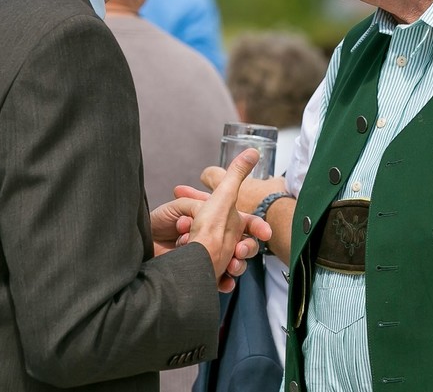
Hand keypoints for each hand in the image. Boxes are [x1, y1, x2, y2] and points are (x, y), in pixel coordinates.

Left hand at [152, 150, 272, 291]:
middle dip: (247, 249)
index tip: (265, 233)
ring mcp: (215, 257)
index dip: (260, 229)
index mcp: (229, 221)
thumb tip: (254, 150)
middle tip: (238, 250)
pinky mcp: (207, 275)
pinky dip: (226, 282)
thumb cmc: (200, 224)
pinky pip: (223, 282)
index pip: (252, 226)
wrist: (167, 250)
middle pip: (247, 247)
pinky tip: (223, 280)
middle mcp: (223, 238)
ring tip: (228, 264)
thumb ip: (237, 173)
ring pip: (238, 265)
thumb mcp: (221, 195)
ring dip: (238, 265)